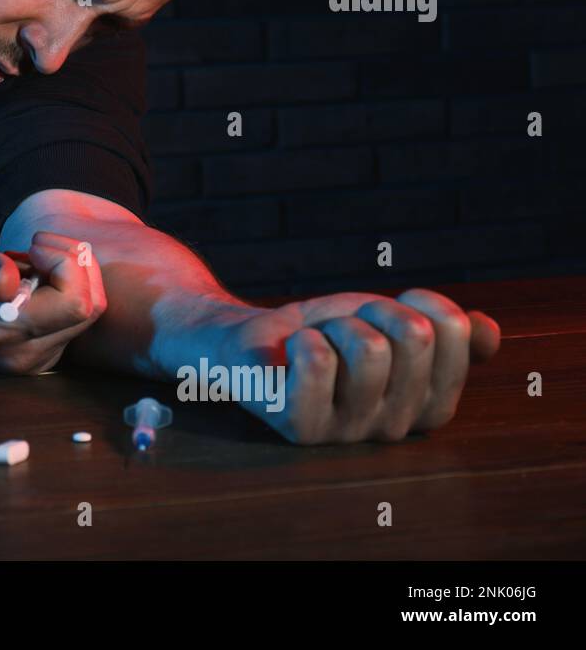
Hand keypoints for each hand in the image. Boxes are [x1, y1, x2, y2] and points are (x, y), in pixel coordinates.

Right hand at [0, 227, 106, 373]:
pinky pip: (79, 317)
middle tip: (35, 245)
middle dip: (73, 264)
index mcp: (1, 331)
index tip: (33, 245)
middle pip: (90, 307)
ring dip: (71, 275)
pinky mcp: (43, 353)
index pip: (75, 303)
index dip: (65, 263)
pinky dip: (66, 288)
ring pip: (90, 311)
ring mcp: (35, 359)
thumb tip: (9, 283)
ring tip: (31, 262)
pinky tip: (34, 278)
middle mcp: (22, 355)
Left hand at [203, 289, 499, 443]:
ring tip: (317, 340)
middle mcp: (393, 427)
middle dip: (373, 309)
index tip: (391, 306)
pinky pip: (317, 362)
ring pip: (368, 347)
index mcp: (428, 404)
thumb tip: (486, 331)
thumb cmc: (322, 331)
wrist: (245, 340)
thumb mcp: (387, 320)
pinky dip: (302, 338)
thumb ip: (443, 331)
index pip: (459, 334)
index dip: (425, 301)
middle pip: (414, 336)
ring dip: (337, 323)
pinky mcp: (298, 425)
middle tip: (344, 325)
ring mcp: (346, 432)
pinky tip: (291, 353)